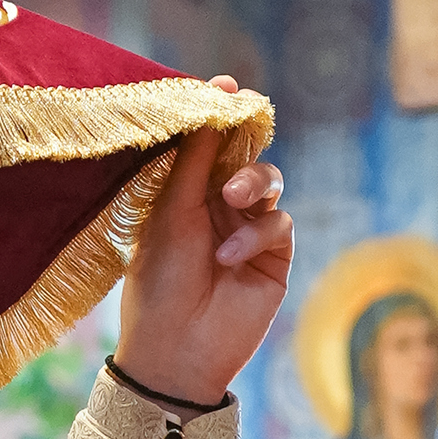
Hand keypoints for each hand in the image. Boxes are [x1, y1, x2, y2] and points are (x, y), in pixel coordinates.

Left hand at [115, 109, 291, 404]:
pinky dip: (257, 233)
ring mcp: (249, 232)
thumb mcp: (171, 212)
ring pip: (270, 182)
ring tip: (229, 201)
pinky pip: (279, 223)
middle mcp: (219, 207)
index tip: (225, 85)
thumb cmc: (158, 284)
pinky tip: (229, 258)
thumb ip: (195, 158)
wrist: (175, 353)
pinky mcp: (274, 259)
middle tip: (234, 134)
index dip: (219, 114)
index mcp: (186, 193)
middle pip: (246, 154)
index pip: (211, 142)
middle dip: (243, 144)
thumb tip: (213, 98)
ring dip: (253, 182)